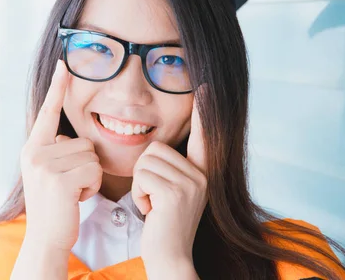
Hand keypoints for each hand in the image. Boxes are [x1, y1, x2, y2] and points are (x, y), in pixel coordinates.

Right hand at [19, 59, 102, 251]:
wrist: (46, 237)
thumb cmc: (56, 204)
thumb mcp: (48, 171)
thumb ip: (56, 150)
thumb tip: (72, 136)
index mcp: (33, 147)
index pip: (48, 111)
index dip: (57, 87)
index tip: (64, 64)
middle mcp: (34, 152)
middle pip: (84, 140)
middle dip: (86, 164)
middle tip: (69, 185)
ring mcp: (44, 166)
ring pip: (91, 155)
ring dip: (90, 176)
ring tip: (72, 192)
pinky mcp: (59, 180)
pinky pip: (94, 170)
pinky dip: (92, 186)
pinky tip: (76, 198)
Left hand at [132, 87, 207, 272]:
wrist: (170, 257)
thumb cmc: (164, 224)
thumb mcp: (174, 192)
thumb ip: (172, 170)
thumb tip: (157, 147)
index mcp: (203, 172)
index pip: (203, 136)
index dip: (204, 112)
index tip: (206, 87)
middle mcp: (203, 174)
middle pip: (155, 148)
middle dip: (144, 173)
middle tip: (155, 197)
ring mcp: (192, 183)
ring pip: (145, 161)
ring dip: (140, 185)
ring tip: (154, 204)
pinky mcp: (175, 193)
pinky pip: (142, 176)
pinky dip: (138, 195)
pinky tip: (152, 212)